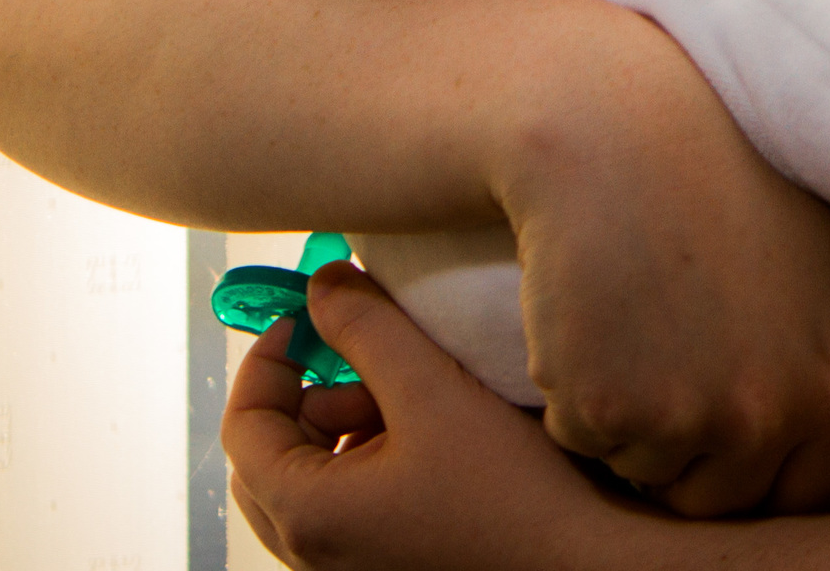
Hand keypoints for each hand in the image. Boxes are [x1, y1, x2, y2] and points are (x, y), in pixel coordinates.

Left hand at [227, 265, 659, 570]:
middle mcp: (316, 556)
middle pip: (269, 459)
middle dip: (306, 396)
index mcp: (310, 515)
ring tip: (408, 396)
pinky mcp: (388, 569)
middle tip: (355, 357)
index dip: (267, 359)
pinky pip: (349, 508)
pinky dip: (369, 461)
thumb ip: (365, 328)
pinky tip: (429, 436)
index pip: (242, 426)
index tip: (306, 319)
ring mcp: (351, 570)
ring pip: (311, 483)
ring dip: (342, 426)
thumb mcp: (431, 389)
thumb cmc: (513, 493)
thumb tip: (321, 286)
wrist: (587, 563)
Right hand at [493, 22, 829, 515]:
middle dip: (690, 453)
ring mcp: (687, 418)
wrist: (612, 127)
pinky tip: (588, 311)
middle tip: (663, 356)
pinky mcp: (606, 408)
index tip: (720, 407)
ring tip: (631, 318)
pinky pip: (579, 439)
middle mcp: (770, 418)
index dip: (758, 461)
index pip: (804, 495)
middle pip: (720, 500)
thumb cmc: (726, 176)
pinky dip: (571, 393)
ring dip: (629, 422)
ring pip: (646, 473)